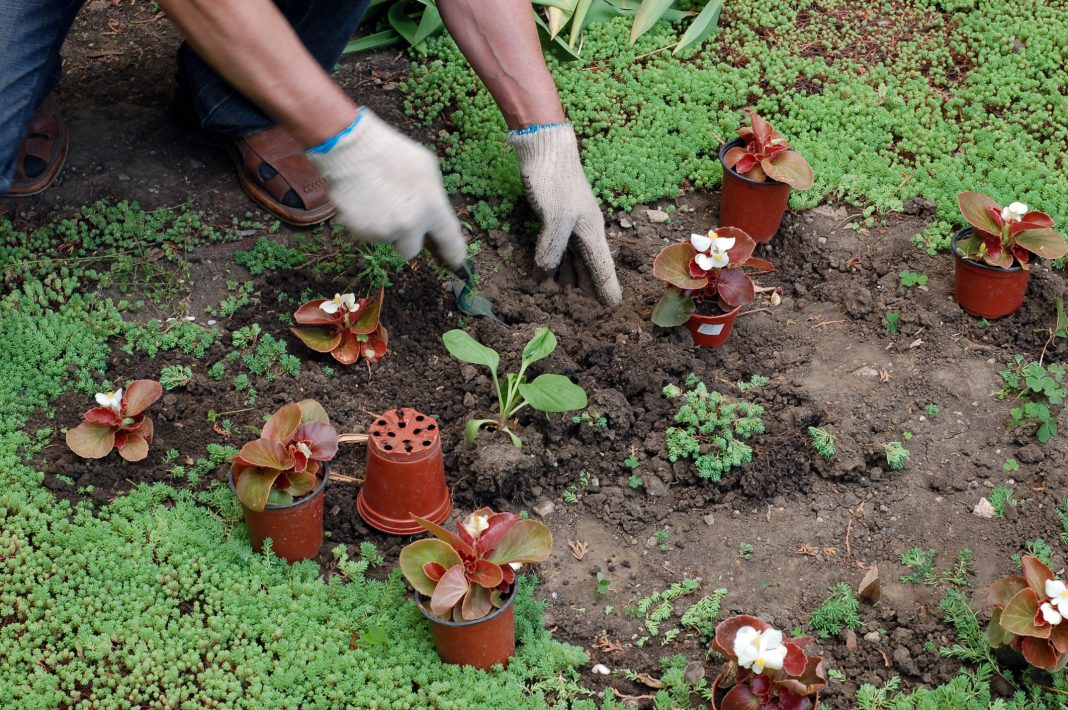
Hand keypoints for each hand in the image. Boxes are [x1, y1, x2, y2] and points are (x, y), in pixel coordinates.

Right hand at [306, 109, 465, 267]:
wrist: (351, 147)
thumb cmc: (391, 152)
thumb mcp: (426, 168)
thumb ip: (434, 197)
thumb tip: (433, 217)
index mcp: (432, 207)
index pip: (449, 239)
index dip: (453, 253)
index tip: (455, 262)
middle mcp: (409, 225)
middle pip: (410, 251)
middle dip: (405, 239)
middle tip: (397, 216)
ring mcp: (383, 231)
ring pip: (386, 239)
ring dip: (383, 226)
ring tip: (377, 197)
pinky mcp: (359, 231)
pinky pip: (366, 233)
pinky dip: (365, 222)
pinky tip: (363, 199)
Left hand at [509, 123, 621, 305]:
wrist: (545, 147)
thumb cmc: (555, 179)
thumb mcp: (554, 217)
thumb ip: (553, 246)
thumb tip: (546, 271)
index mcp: (591, 232)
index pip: (602, 268)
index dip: (607, 288)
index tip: (613, 307)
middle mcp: (584, 232)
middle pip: (587, 267)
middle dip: (584, 289)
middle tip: (578, 311)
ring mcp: (570, 225)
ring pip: (571, 258)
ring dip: (565, 277)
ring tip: (559, 296)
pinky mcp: (554, 219)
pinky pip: (557, 248)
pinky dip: (552, 263)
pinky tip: (544, 272)